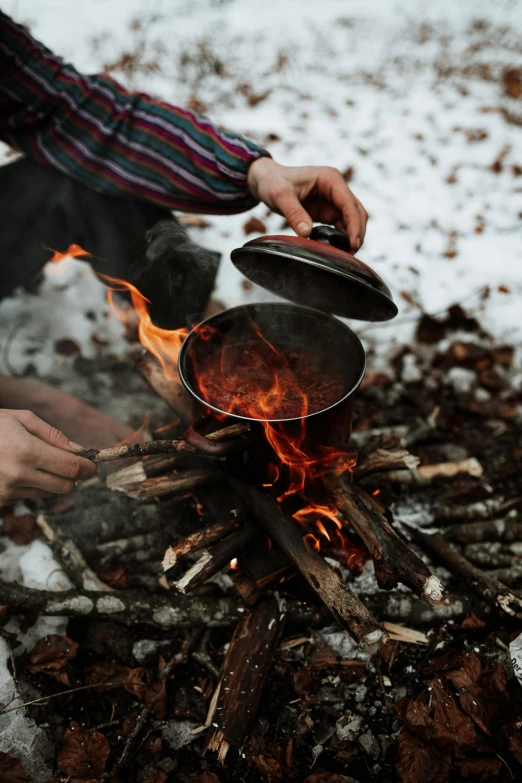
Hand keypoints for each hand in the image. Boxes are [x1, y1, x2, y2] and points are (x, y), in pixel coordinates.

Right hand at [0, 409, 95, 504]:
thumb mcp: (23, 419)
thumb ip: (54, 436)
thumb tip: (80, 451)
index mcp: (27, 451)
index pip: (72, 468)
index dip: (88, 468)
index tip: (92, 465)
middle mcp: (19, 475)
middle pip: (66, 486)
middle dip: (73, 476)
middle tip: (71, 463)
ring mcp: (8, 491)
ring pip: (49, 493)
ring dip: (52, 480)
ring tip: (36, 461)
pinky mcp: (1, 500)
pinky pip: (30, 496)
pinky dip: (33, 485)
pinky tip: (19, 470)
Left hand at [247, 157, 367, 250]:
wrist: (266, 180)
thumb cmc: (273, 182)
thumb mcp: (280, 196)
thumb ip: (294, 213)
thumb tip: (307, 233)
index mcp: (330, 179)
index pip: (349, 203)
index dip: (354, 225)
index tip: (353, 244)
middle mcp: (336, 188)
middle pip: (357, 212)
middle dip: (357, 233)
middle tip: (350, 255)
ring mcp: (333, 200)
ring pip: (351, 221)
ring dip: (350, 237)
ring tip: (344, 256)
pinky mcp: (327, 211)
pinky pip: (339, 226)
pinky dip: (340, 238)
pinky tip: (335, 250)